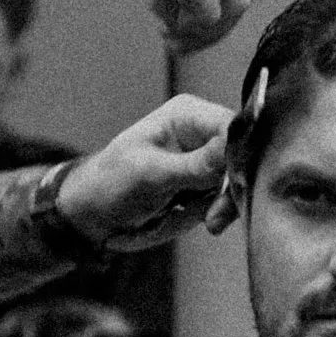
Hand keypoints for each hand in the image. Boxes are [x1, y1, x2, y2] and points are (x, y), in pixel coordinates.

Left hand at [56, 93, 234, 249]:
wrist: (94, 214)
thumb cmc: (111, 184)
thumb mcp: (151, 174)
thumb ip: (194, 165)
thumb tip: (232, 149)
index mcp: (187, 115)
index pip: (233, 127)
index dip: (240, 155)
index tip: (235, 185)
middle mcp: (202, 133)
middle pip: (241, 156)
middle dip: (231, 188)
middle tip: (214, 217)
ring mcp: (206, 160)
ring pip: (237, 181)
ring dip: (223, 205)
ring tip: (206, 221)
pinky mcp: (205, 185)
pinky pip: (226, 198)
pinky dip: (216, 212)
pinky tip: (202, 220)